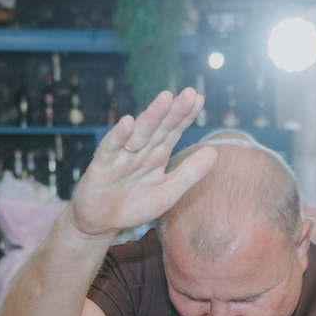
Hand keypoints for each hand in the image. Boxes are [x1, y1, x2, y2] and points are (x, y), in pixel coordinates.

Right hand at [67, 88, 214, 239]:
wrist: (101, 222)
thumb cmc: (135, 206)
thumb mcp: (168, 192)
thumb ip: (190, 173)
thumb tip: (214, 151)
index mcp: (157, 154)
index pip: (173, 131)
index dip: (185, 116)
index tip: (199, 100)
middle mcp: (140, 150)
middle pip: (159, 127)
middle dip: (173, 111)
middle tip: (188, 93)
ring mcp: (120, 155)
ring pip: (138, 133)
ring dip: (151, 116)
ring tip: (165, 99)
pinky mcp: (101, 165)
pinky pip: (110, 148)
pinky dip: (118, 136)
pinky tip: (127, 123)